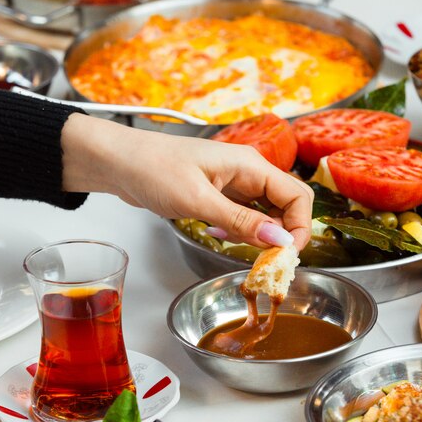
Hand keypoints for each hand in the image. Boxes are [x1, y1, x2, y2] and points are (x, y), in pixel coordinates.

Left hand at [62, 114, 312, 249]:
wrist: (121, 162)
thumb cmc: (153, 169)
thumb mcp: (199, 200)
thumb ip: (241, 221)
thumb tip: (280, 240)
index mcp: (250, 165)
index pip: (297, 196)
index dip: (300, 227)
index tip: (286, 255)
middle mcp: (248, 172)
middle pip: (286, 204)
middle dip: (282, 233)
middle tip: (266, 258)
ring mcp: (234, 183)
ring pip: (266, 212)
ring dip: (259, 233)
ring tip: (234, 243)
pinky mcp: (220, 194)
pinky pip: (245, 214)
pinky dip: (240, 229)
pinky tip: (220, 234)